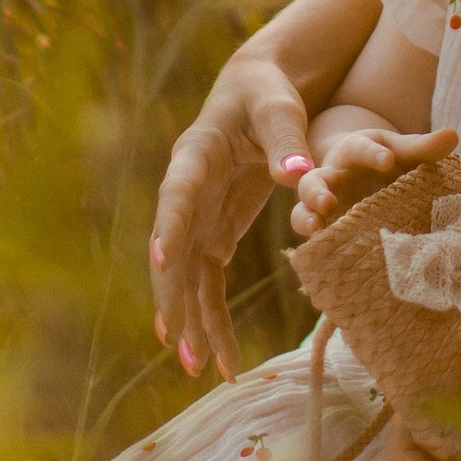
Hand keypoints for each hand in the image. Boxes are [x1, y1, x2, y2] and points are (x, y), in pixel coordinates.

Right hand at [149, 50, 315, 376]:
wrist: (256, 92)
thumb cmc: (267, 94)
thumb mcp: (279, 107)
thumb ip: (287, 138)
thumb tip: (298, 176)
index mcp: (196, 153)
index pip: (179, 193)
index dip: (170, 224)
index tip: (163, 259)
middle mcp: (187, 190)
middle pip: (174, 248)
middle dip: (174, 294)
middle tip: (178, 340)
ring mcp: (197, 217)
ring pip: (187, 275)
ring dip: (190, 320)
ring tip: (196, 367)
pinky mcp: (213, 233)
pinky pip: (207, 280)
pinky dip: (210, 315)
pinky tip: (214, 355)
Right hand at [287, 126, 458, 238]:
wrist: (367, 177)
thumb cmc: (386, 160)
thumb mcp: (402, 150)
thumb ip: (423, 147)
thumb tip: (453, 135)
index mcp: (352, 153)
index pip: (359, 148)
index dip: (372, 153)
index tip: (388, 160)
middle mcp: (331, 179)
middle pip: (312, 181)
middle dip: (316, 192)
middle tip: (328, 203)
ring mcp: (324, 208)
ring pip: (302, 212)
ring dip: (306, 221)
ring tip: (315, 232)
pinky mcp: (325, 231)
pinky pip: (314, 242)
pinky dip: (315, 252)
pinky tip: (323, 263)